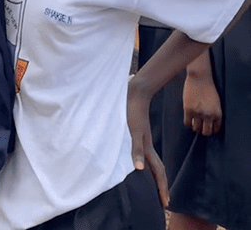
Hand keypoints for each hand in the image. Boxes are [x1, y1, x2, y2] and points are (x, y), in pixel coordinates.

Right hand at [127, 75, 168, 207]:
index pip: (157, 169)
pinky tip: (139, 169)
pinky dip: (138, 158)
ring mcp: (141, 138)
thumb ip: (131, 139)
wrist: (136, 92)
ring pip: (151, 163)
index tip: (165, 199)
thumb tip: (129, 147)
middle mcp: (147, 145)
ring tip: (161, 195)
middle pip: (158, 170)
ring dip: (157, 180)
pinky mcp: (135, 130)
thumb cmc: (131, 109)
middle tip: (167, 204)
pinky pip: (136, 147)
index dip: (161, 183)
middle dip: (162, 187)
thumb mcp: (131, 127)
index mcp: (146, 146)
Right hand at [183, 56, 220, 135]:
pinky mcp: (188, 109)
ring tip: (194, 123)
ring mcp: (198, 113)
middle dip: (203, 131)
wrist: (200, 78)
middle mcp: (209, 115)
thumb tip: (208, 121)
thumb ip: (214, 113)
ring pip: (196, 128)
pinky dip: (188, 122)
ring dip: (195, 127)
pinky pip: (187, 122)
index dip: (211, 129)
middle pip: (206, 132)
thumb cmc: (208, 88)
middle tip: (201, 128)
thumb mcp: (216, 103)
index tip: (208, 127)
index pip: (216, 128)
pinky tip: (189, 118)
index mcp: (218, 113)